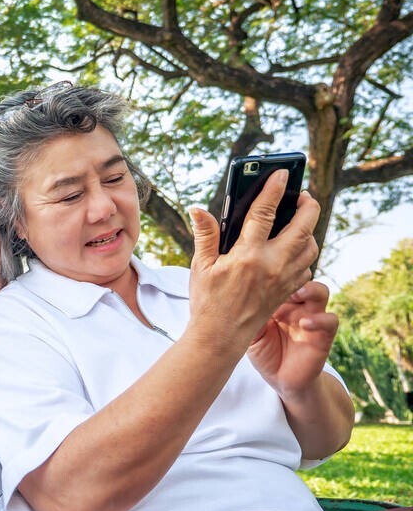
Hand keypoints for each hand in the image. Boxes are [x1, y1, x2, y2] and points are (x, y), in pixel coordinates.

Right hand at [187, 170, 319, 352]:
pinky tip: (293, 247)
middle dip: (307, 204)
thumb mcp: (202, 266)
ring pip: (311, 244)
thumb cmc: (207, 301)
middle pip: (304, 225)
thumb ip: (205, 235)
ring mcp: (285, 278)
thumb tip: (198, 209)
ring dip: (309, 228)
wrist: (221, 337)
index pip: (265, 213)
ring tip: (299, 218)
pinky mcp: (289, 289)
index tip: (280, 173)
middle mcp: (272, 265)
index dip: (273, 189)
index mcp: (248, 256)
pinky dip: (305, 251)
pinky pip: (308, 264)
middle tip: (301, 193)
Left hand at [247, 281, 338, 395]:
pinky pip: (330, 320)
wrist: (281, 379)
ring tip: (298, 294)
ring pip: (320, 292)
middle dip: (293, 274)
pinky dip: (320, 319)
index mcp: (277, 300)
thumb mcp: (250, 333)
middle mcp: (296, 304)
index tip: (262, 270)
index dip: (273, 271)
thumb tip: (238, 300)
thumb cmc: (264, 352)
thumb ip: (248, 317)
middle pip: (301, 277)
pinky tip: (304, 324)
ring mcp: (311, 317)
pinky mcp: (323, 335)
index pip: (280, 277)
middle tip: (280, 277)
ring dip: (311, 289)